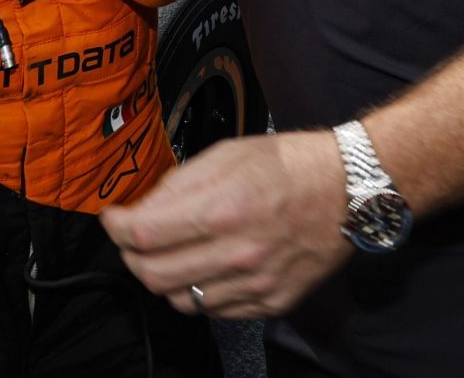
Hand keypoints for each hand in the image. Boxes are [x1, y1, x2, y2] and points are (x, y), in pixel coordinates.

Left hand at [101, 130, 350, 319]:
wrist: (350, 192)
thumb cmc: (290, 164)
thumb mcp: (228, 153)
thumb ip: (179, 183)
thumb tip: (143, 209)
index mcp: (222, 209)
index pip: (144, 235)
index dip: (117, 227)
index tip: (113, 218)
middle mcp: (237, 253)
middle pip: (153, 276)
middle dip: (131, 256)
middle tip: (134, 239)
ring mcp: (255, 284)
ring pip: (181, 300)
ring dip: (165, 277)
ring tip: (172, 253)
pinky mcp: (271, 303)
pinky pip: (215, 311)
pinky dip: (199, 292)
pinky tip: (206, 267)